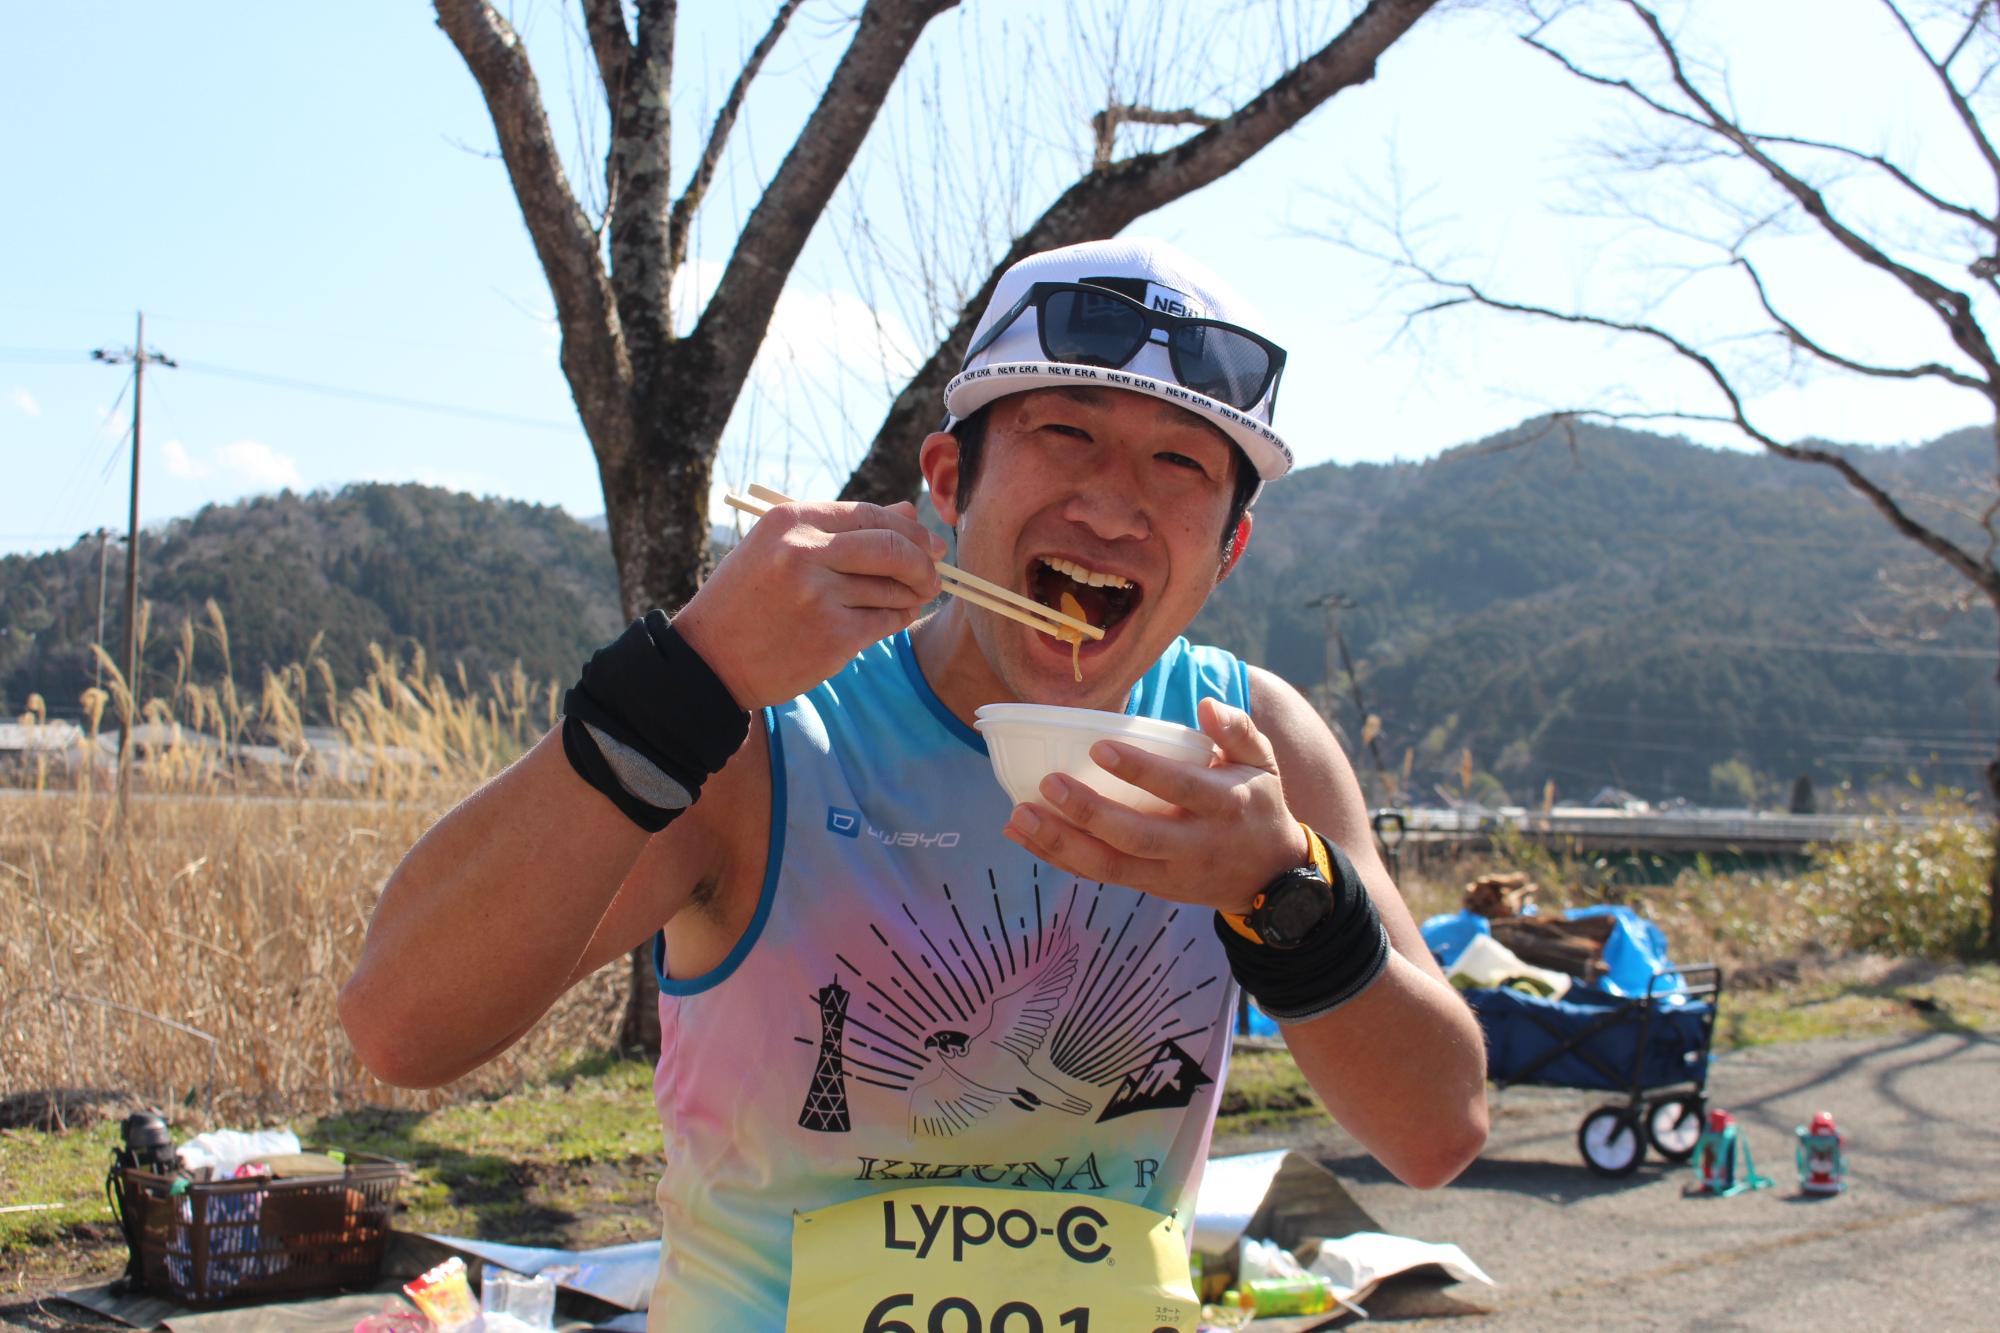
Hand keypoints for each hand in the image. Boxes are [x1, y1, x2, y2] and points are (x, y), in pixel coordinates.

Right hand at [673, 499, 944, 708]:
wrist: (709, 661)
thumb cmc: (747, 600)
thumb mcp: (781, 550)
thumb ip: (843, 530)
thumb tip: (909, 513)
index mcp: (790, 521)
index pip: (869, 514)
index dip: (908, 529)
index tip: (928, 543)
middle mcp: (804, 552)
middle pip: (892, 547)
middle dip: (923, 562)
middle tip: (933, 575)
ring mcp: (819, 596)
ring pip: (894, 588)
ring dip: (911, 595)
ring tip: (906, 599)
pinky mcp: (833, 637)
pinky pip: (887, 621)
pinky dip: (898, 619)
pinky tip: (891, 619)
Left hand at [1001, 697, 1311, 912]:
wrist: (1272, 881)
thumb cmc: (1259, 807)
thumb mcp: (1263, 764)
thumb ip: (1238, 731)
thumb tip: (1207, 705)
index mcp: (1224, 805)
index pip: (1178, 787)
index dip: (1139, 770)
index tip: (1098, 748)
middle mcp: (1195, 844)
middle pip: (1135, 836)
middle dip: (1088, 812)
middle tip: (1047, 784)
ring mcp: (1170, 874)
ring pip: (1109, 866)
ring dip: (1060, 843)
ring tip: (1018, 816)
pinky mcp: (1152, 889)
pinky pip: (1100, 877)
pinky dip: (1059, 858)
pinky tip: (1024, 837)